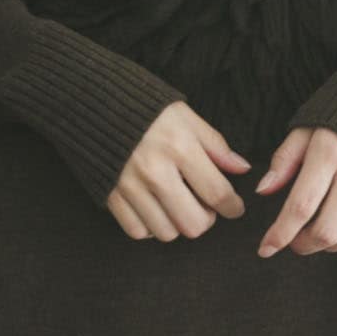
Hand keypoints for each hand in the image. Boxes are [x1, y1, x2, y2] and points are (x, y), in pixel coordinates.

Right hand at [107, 99, 250, 238]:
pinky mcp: (110, 196)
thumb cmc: (147, 109)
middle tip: (205, 207)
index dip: (233, 207)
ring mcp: (130, 187)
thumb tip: (241, 168)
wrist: (95, 102)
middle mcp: (155, 172)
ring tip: (179, 206)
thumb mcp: (186, 116)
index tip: (235, 208)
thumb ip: (215, 145)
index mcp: (179, 147)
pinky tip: (155, 210)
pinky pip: (138, 231)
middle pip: (193, 224)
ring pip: (167, 233)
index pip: (217, 193)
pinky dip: (150, 227)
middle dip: (206, 220)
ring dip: (178, 224)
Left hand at [251, 126, 336, 255]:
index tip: (267, 247)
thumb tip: (265, 189)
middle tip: (294, 241)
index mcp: (330, 153)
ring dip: (330, 247)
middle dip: (304, 245)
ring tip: (319, 236)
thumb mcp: (306, 129)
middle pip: (327, 230)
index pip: (301, 206)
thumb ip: (284, 161)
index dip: (280, 234)